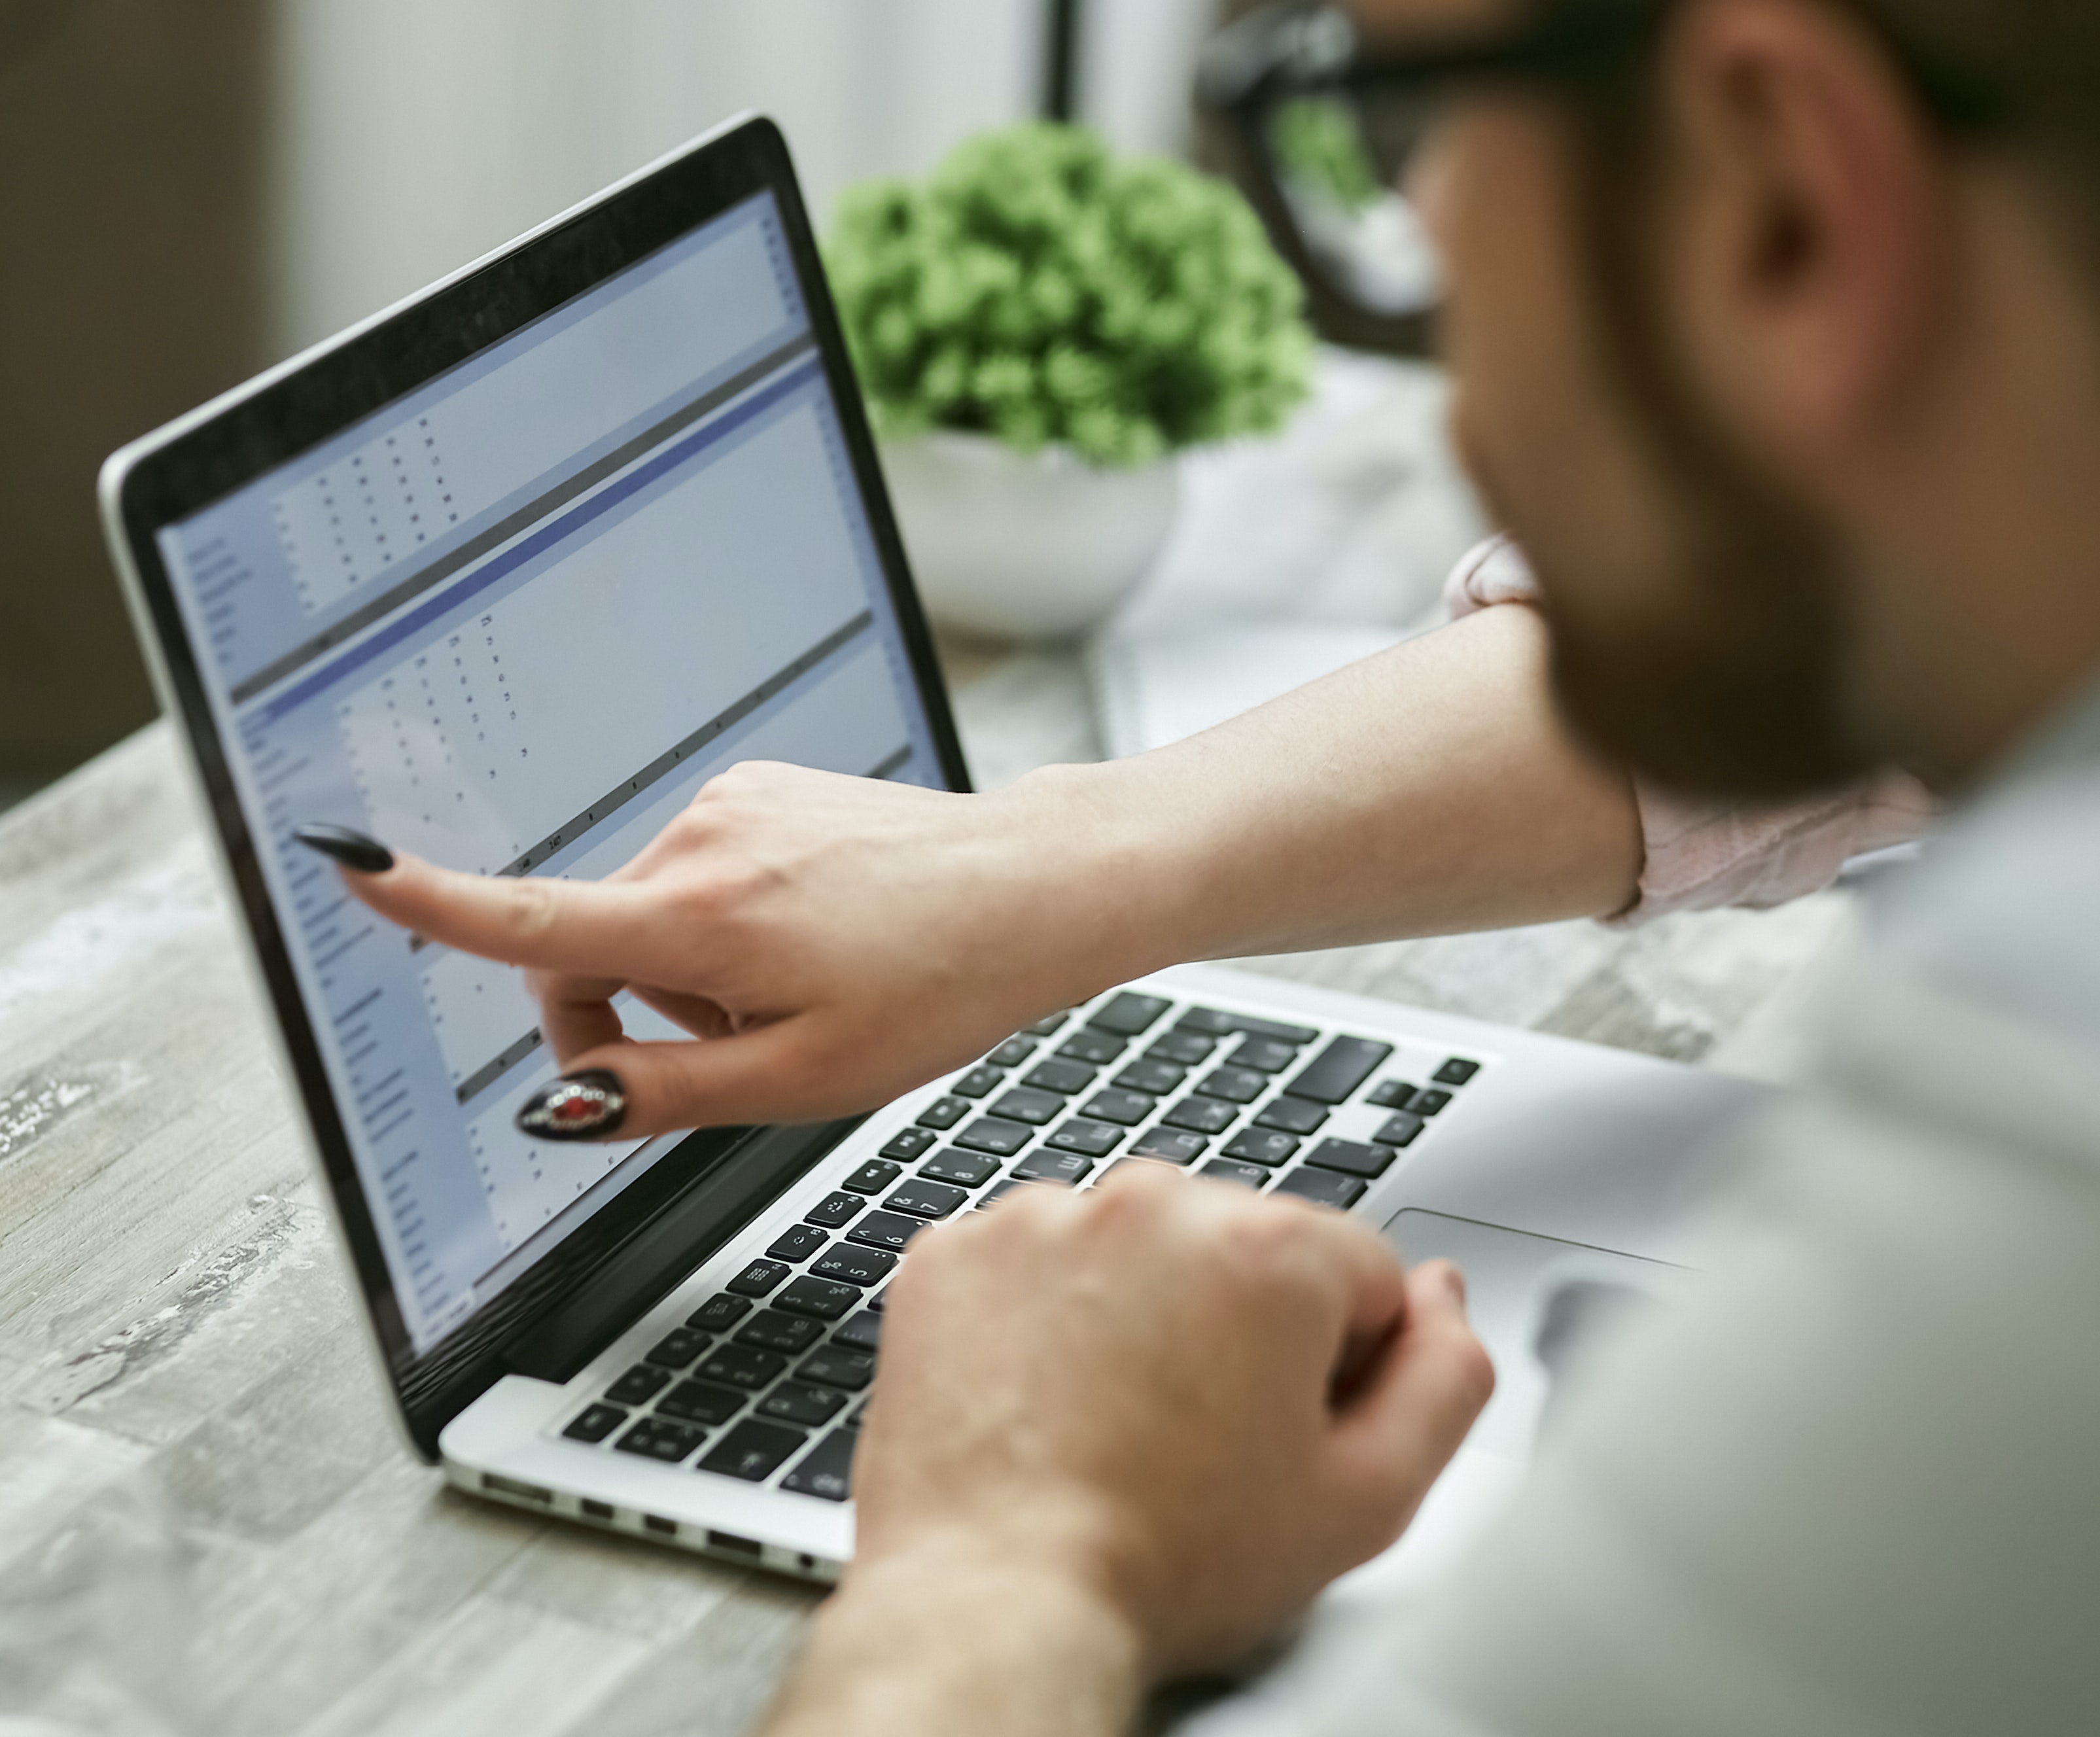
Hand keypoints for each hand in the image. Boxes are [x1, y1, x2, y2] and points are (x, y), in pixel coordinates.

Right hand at [325, 759, 1162, 1133]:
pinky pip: (696, 877)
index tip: (349, 863)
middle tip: (740, 1050)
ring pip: (646, 919)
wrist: (1028, 889)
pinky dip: (726, 924)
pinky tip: (815, 938)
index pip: (533, 924)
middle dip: (633, 1018)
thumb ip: (666, 1095)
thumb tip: (564, 1102)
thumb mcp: (804, 1079)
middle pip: (588, 952)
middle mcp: (699, 842)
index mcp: (701, 919)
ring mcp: (730, 804)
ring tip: (803, 988)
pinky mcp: (758, 788)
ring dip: (692, 973)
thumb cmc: (937, 984)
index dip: (431, 905)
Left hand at [851, 1164, 1492, 1674]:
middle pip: (1240, 1245)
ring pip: (1135, 1246)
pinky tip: (1047, 1397)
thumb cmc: (1168, 1560)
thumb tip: (1442, 1297)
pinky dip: (1042, 1313)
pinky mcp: (955, 1249)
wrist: (996, 1601)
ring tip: (1115, 1421)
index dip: (1336, 1363)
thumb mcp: (1367, 1497)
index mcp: (1270, 1247)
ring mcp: (1040, 1219)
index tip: (1284, 1424)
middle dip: (1236, 1324)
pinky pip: (1033, 1261)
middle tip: (1198, 1435)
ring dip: (1138, 1309)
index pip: (1357, 1270)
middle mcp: (1154, 1203)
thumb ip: (1446, 1379)